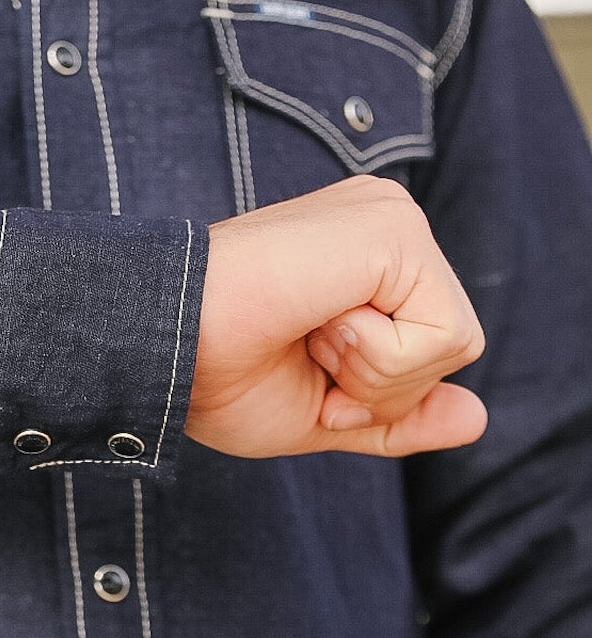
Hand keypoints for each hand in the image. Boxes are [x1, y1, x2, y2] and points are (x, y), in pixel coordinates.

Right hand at [188, 176, 486, 458]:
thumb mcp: (321, 410)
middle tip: (304, 354)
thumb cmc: (215, 372)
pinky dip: (378, 358)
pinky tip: (319, 322)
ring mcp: (393, 218)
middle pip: (454, 345)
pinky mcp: (394, 229)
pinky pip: (443, 335)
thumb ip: (398, 414)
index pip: (434, 349)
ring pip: (454, 342)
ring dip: (374, 372)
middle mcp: (388, 222)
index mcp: (370, 256)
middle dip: (381, 386)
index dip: (376, 392)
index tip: (303, 365)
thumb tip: (476, 419)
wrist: (161, 344)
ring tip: (308, 334)